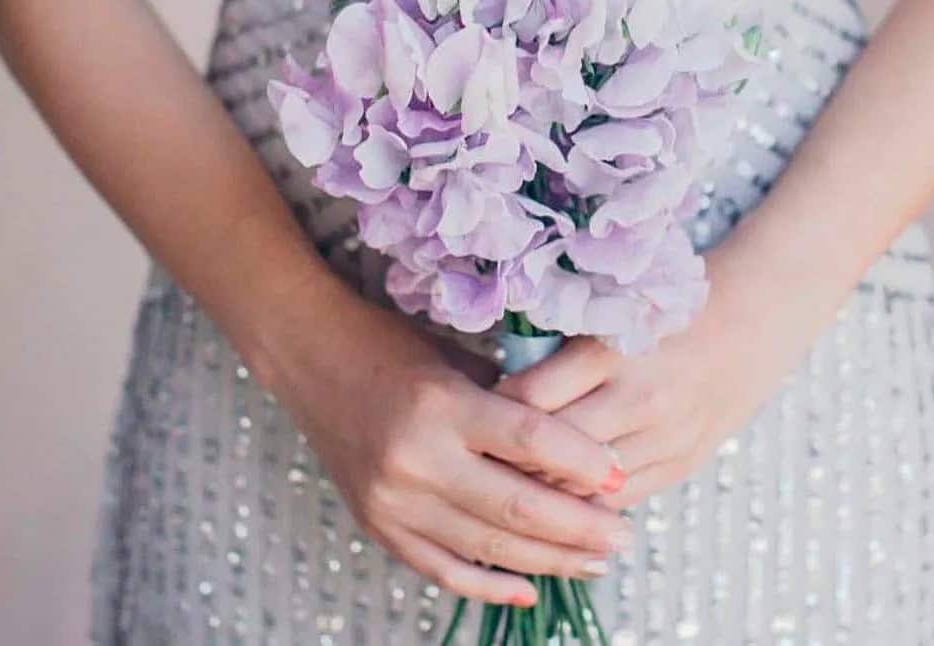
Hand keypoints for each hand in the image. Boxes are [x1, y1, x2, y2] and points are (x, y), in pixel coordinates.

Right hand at [264, 285, 633, 606]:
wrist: (309, 357)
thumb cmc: (390, 345)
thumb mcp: (454, 360)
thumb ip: (506, 402)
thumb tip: (574, 446)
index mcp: (442, 405)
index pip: (530, 441)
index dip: (582, 462)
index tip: (619, 475)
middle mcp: (417, 458)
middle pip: (517, 507)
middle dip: (580, 527)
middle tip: (624, 535)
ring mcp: (393, 500)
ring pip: (489, 547)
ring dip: (549, 561)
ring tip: (596, 561)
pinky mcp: (377, 526)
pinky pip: (443, 569)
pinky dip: (490, 584)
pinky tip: (529, 589)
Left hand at [494, 245, 809, 509]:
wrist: (751, 319)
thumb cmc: (666, 305)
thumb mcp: (608, 310)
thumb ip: (559, 347)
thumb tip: (495, 384)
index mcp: (610, 351)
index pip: (528, 399)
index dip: (491, 411)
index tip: (468, 411)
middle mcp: (636, 399)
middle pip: (550, 451)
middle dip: (507, 460)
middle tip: (473, 458)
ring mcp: (663, 438)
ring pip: (582, 487)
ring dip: (544, 489)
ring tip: (505, 484)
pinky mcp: (680, 463)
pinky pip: (619, 499)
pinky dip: (585, 503)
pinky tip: (557, 498)